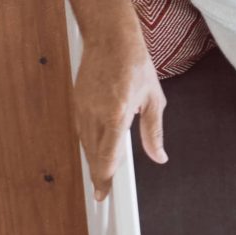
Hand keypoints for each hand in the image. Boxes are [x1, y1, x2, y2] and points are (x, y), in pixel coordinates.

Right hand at [75, 26, 165, 200]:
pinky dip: (88, 144)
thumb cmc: (135, 66)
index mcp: (116, 114)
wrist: (110, 40)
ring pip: (85, 144)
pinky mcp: (77, 104)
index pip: (108, 155)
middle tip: (102, 193)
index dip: (105, 177)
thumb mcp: (154, 100)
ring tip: (100, 176)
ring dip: (92, 161)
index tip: (104, 193)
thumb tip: (159, 156)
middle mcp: (95, 114)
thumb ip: (154, 132)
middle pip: (93, 154)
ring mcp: (82, 109)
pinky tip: (94, 151)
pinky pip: (81, 130)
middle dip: (98, 175)